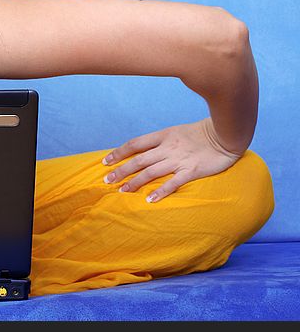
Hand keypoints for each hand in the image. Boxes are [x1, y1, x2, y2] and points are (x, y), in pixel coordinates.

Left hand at [101, 118, 242, 202]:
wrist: (226, 133)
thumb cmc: (201, 133)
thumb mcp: (176, 131)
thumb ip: (160, 141)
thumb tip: (142, 150)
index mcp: (163, 135)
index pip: (135, 144)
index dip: (119, 153)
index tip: (106, 161)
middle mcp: (168, 147)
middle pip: (139, 160)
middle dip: (121, 170)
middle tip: (107, 181)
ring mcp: (179, 159)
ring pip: (151, 172)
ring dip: (135, 182)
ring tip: (122, 191)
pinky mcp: (192, 170)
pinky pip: (173, 183)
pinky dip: (160, 192)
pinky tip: (149, 200)